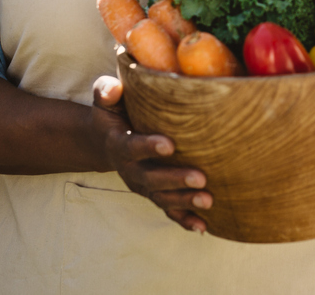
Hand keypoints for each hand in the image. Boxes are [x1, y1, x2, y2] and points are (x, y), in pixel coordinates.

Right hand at [91, 75, 211, 232]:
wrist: (107, 138)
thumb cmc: (114, 112)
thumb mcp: (105, 99)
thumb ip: (106, 91)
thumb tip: (114, 88)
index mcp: (119, 145)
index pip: (132, 148)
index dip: (149, 147)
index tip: (170, 144)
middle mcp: (131, 170)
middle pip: (152, 179)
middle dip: (175, 180)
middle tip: (200, 177)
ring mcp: (143, 185)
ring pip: (163, 198)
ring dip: (185, 201)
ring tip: (208, 200)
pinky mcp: (154, 193)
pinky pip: (169, 210)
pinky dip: (184, 220)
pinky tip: (202, 226)